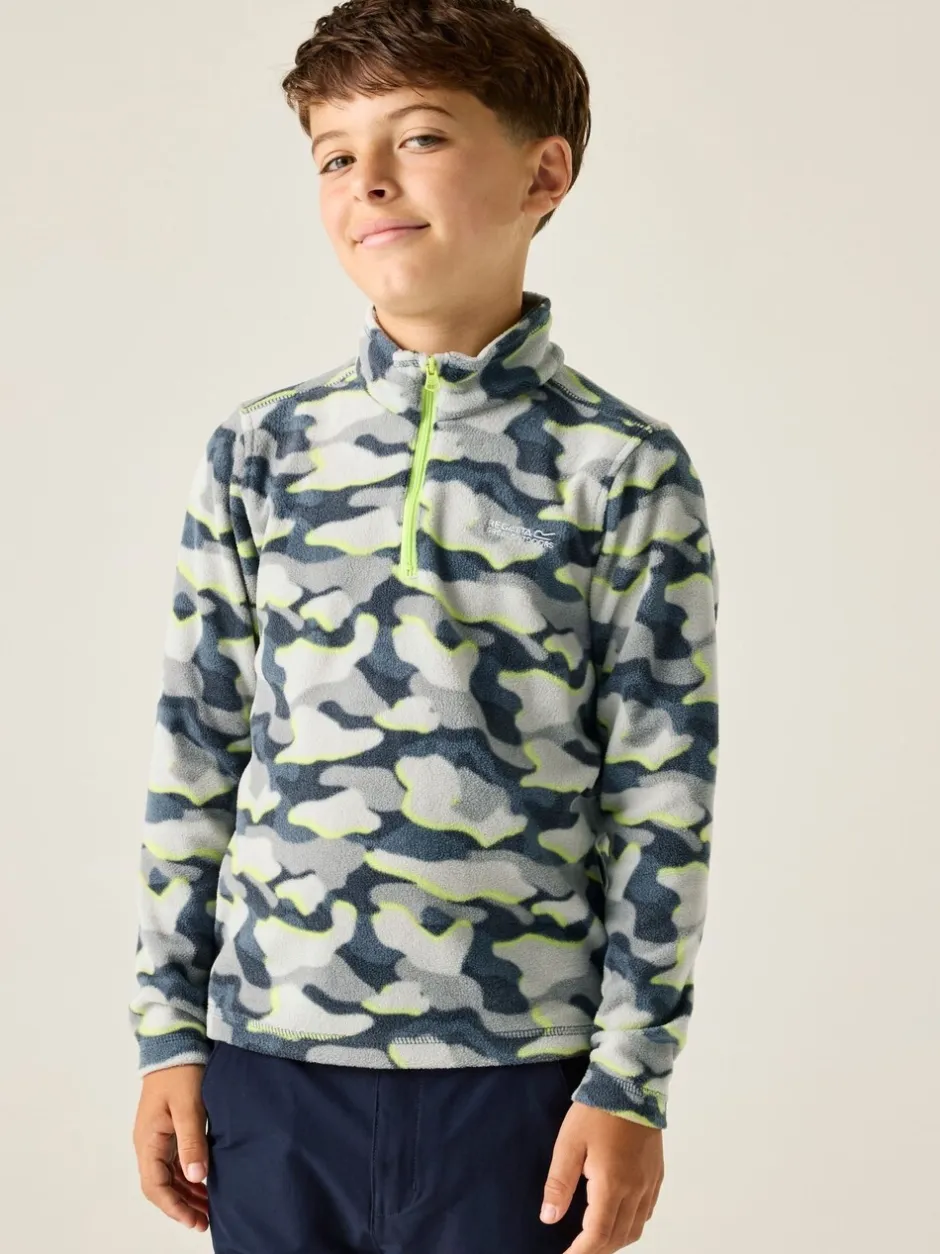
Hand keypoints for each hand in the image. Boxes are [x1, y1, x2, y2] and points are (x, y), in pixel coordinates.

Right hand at [132, 1063, 209, 1231]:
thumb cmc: (180, 1071)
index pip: (156, 1186)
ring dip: (186, 1193)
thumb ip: (191, 1141)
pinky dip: (188, 1176)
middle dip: (182, 1206)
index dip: (175, 1207)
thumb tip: (196, 1177)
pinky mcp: (168, 1129)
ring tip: (209, 1208)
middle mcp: (148, 1143)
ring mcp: (157, 1137)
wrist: (175, 1043)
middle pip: (161, 1186)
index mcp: (148, 1140)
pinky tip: (205, 1182)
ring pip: (168, 1176)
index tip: (195, 1221)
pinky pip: (174, 1162)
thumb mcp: (188, 1106)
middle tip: (206, 1221)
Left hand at [539, 1101, 663, 1251]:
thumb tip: (549, 1218)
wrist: (631, 1082)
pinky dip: (632, 1224)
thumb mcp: (569, 1143)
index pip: (597, 1235)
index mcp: (612, 1185)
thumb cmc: (597, 1110)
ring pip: (636, 1228)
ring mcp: (650, 1182)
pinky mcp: (657, 1172)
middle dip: (597, 1249)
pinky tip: (619, 1216)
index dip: (581, 1253)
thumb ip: (559, 1183)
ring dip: (615, 1240)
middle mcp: (636, 1189)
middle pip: (618, 1237)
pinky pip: (647, 1211)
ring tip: (594, 1238)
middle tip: (576, 1249)